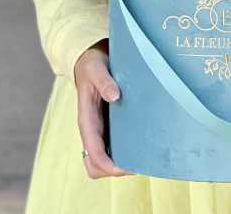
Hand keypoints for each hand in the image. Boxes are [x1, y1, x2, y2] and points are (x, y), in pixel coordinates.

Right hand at [73, 38, 134, 178]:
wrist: (90, 60)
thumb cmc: (92, 65)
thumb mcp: (96, 69)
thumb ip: (104, 81)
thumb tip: (114, 95)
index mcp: (86, 121)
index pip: (94, 155)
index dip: (110, 165)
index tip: (128, 167)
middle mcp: (92, 130)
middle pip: (96, 166)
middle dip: (115, 170)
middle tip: (139, 163)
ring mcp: (100, 130)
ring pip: (105, 160)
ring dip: (121, 163)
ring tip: (143, 156)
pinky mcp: (109, 125)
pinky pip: (114, 147)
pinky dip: (125, 152)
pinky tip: (142, 145)